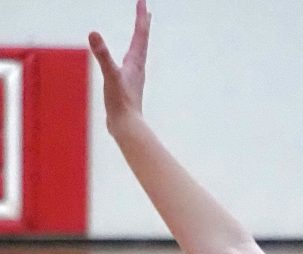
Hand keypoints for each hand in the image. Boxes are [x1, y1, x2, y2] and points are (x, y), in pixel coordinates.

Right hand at [89, 0, 151, 133]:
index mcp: (135, 62)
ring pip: (138, 52)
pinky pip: (131, 64)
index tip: (143, 0)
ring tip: (140, 31)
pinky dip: (131, 54)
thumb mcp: (110, 75)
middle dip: (143, 23)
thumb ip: (102, 55)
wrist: (126, 126)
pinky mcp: (128, 85)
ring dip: (139, 39)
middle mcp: (137, 67)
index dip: (141, 16)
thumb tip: (93, 35)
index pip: (140, 33)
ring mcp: (133, 76)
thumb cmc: (121, 103)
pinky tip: (128, 60)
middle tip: (145, 9)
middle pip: (142, 40)